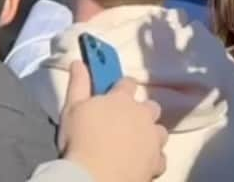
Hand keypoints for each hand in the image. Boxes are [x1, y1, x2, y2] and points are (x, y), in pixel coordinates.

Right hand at [59, 62, 166, 181]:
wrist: (94, 178)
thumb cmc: (80, 142)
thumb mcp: (72, 109)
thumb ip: (78, 84)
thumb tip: (79, 62)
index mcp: (122, 99)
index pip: (128, 83)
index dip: (122, 88)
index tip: (115, 94)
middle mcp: (141, 115)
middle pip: (149, 106)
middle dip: (141, 112)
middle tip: (125, 124)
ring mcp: (152, 139)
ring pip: (159, 131)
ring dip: (151, 135)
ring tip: (136, 145)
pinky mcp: (156, 162)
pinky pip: (161, 158)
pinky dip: (153, 159)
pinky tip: (142, 164)